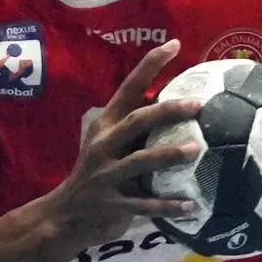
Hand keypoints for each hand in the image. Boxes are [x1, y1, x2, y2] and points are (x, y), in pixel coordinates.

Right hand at [47, 39, 204, 244]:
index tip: (174, 45)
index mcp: (105, 126)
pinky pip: (144, 204)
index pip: (128, 88)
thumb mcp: (107, 144)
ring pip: (140, 162)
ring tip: (195, 150)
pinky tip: (192, 206)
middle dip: (166, 112)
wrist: (63, 216)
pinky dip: (168, 206)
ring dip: (168, 155)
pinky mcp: (112, 205)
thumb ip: (133, 128)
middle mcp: (104, 146)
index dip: (150, 66)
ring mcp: (107, 176)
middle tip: (198, 105)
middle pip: (136, 122)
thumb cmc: (95, 174)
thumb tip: (177, 105)